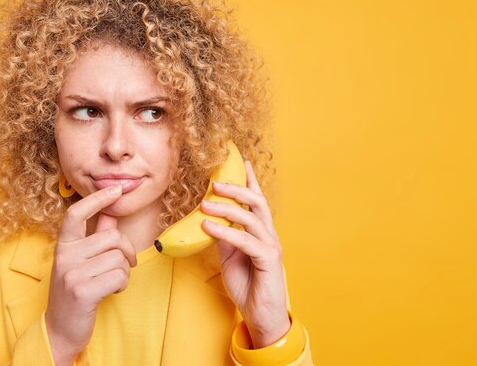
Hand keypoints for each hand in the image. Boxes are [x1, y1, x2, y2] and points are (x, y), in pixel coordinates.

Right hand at [45, 185, 136, 365]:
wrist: (60, 329)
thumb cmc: (75, 291)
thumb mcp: (81, 261)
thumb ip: (95, 236)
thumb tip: (111, 211)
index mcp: (63, 245)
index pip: (76, 213)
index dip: (98, 198)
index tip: (116, 189)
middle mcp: (64, 255)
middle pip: (113, 237)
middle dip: (127, 251)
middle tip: (125, 264)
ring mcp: (71, 273)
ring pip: (120, 258)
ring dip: (124, 271)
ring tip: (111, 281)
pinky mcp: (82, 291)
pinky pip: (120, 276)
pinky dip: (122, 284)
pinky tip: (111, 291)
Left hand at [200, 161, 289, 348]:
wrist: (261, 316)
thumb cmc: (248, 286)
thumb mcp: (230, 258)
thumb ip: (224, 238)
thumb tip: (210, 220)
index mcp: (261, 233)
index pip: (256, 201)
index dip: (250, 181)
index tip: (242, 162)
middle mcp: (269, 235)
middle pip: (256, 202)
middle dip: (237, 188)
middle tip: (215, 182)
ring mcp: (271, 246)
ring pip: (250, 218)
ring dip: (226, 208)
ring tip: (205, 204)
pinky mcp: (269, 260)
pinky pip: (245, 241)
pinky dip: (225, 232)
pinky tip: (209, 227)